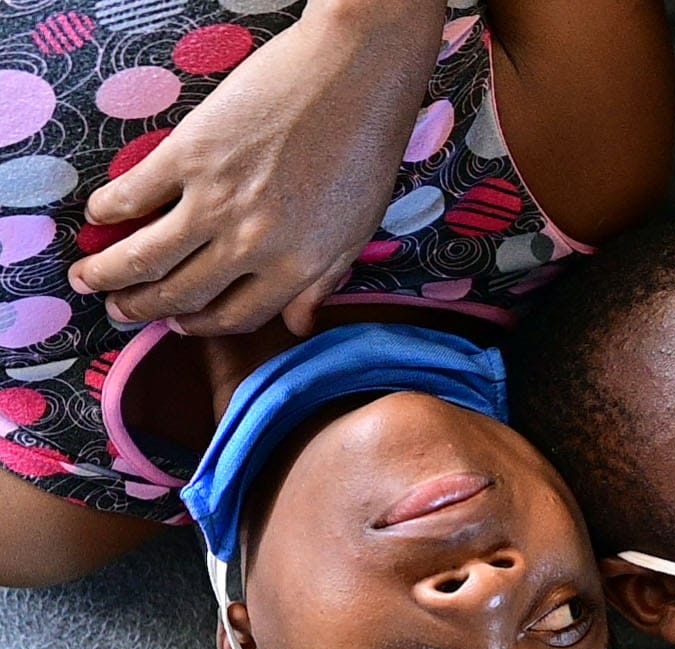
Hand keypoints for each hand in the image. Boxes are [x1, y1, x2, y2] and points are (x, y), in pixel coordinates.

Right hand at [68, 0, 445, 335]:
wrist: (355, 75)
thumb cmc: (365, 150)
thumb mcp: (357, 229)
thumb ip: (322, 280)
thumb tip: (297, 326)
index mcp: (297, 267)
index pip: (237, 317)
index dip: (202, 326)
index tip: (179, 325)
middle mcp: (252, 245)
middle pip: (182, 294)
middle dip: (143, 309)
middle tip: (119, 310)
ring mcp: (217, 200)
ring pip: (147, 256)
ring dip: (110, 274)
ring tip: (88, 280)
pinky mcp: (190, 155)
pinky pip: (135, 194)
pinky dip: (109, 210)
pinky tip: (98, 217)